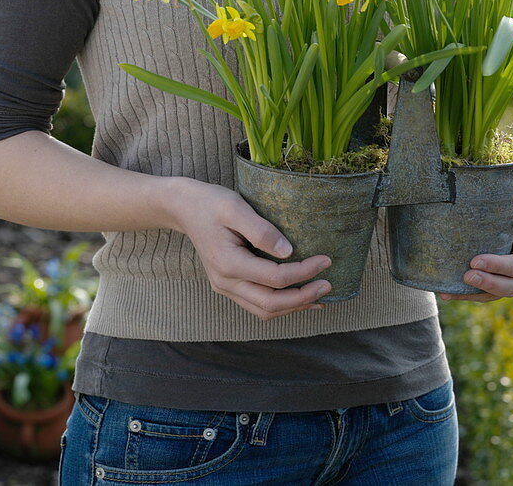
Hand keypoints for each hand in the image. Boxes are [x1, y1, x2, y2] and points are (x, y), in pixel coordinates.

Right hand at [171, 179, 332, 319]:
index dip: (304, 272)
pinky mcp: (227, 285)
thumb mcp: (235, 207)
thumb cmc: (210, 203)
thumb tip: (289, 251)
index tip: (326, 260)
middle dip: (303, 298)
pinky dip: (280, 304)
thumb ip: (261, 230)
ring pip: (264, 310)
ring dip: (293, 306)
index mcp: (228, 264)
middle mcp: (225, 282)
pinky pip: (257, 304)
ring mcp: (225, 287)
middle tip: (329, 285)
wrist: (183, 207)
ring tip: (319, 296)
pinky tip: (297, 297)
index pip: (275, 278)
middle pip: (271, 304)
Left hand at [439, 179, 512, 302]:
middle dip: (489, 284)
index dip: (501, 267)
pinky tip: (446, 293)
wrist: (506, 203)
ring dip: (475, 293)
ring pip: (496, 294)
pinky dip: (465, 294)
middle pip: (512, 286)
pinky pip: (484, 293)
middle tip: (466, 275)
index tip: (475, 260)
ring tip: (451, 291)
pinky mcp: (497, 280)